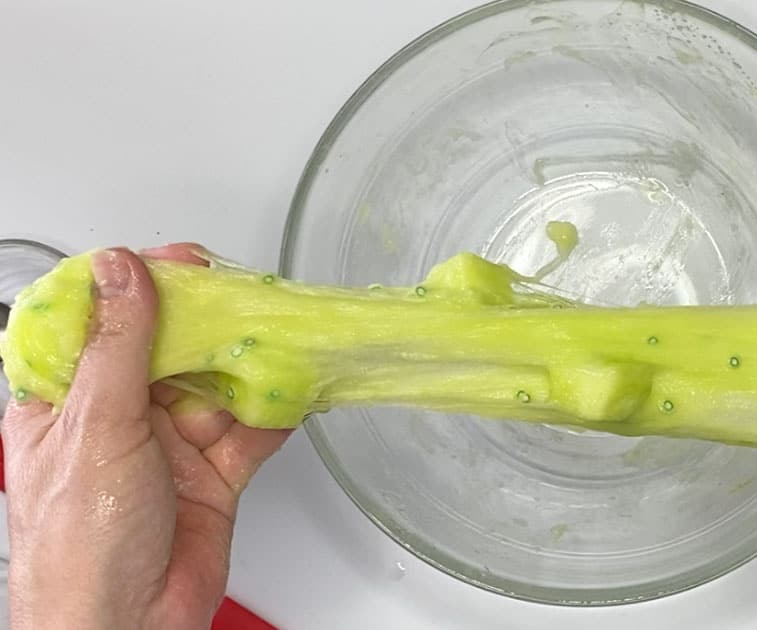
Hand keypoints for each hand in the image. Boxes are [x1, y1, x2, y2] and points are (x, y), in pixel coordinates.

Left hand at [2, 246, 290, 629]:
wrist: (127, 628)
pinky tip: (294, 387)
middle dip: (209, 321)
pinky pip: (249, 430)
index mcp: (65, 399)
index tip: (179, 263)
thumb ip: (117, 346)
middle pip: (168, 347)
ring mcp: (168, 445)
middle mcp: (117, 417)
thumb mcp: (95, 427)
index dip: (136, 285)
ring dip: (249, 363)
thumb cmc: (80, 543)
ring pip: (215, 384)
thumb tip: (121, 270)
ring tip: (284, 335)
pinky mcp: (213, 475)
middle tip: (247, 293)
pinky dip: (274, 410)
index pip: (98, 321)